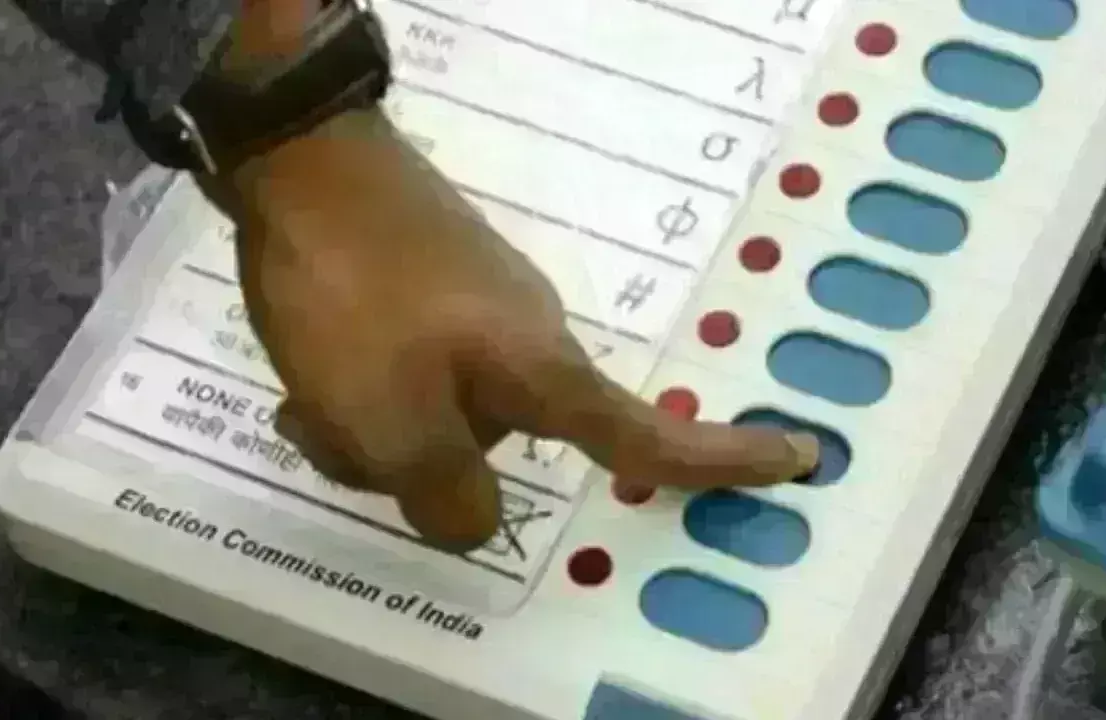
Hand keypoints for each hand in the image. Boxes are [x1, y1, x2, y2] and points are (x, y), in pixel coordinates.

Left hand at [202, 112, 817, 551]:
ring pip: (443, 412)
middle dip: (418, 462)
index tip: (802, 455)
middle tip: (336, 422)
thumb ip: (444, 494)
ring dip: (374, 424)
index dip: (723, 460)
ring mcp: (485, 308)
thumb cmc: (354, 294)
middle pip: (498, 447)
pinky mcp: (441, 288)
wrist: (303, 155)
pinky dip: (366, 386)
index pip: (648, 436)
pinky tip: (313, 363)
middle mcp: (531, 341)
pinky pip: (417, 369)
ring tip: (311, 387)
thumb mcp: (386, 420)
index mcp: (543, 374)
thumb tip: (473, 519)